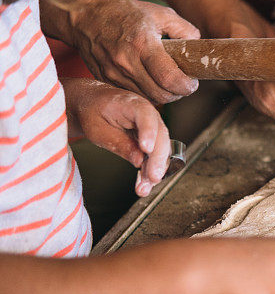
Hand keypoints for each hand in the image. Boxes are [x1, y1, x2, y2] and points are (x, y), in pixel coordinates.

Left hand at [62, 79, 170, 196]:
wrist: (94, 105)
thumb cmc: (93, 112)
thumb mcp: (98, 128)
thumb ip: (118, 143)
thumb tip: (139, 160)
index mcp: (134, 105)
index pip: (146, 117)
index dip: (149, 133)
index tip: (146, 149)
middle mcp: (150, 116)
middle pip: (161, 137)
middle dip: (157, 160)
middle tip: (152, 178)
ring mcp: (153, 129)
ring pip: (161, 150)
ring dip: (155, 170)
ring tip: (144, 189)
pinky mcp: (151, 141)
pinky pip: (155, 157)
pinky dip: (150, 171)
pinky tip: (144, 185)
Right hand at [64, 0, 199, 103]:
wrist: (84, 16)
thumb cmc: (123, 13)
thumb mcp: (158, 13)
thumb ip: (182, 28)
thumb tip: (198, 42)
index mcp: (142, 44)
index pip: (169, 78)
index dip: (186, 86)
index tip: (192, 83)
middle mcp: (126, 61)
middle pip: (160, 94)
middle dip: (177, 94)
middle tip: (182, 85)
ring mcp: (113, 72)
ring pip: (147, 98)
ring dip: (162, 96)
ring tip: (168, 84)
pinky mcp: (105, 79)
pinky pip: (132, 95)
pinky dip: (146, 94)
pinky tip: (151, 83)